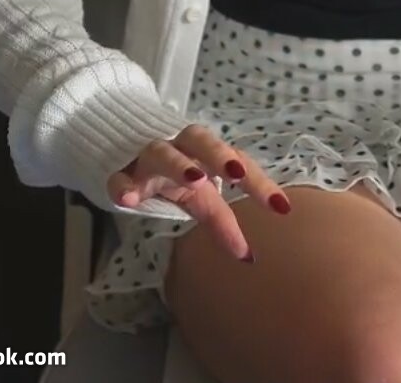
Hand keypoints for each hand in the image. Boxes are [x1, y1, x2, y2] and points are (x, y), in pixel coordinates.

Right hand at [106, 124, 293, 261]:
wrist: (124, 146)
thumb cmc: (176, 174)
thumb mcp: (199, 194)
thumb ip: (221, 220)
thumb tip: (248, 259)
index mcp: (206, 152)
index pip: (237, 162)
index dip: (259, 183)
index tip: (282, 208)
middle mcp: (180, 148)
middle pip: (202, 141)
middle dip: (219, 155)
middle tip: (236, 174)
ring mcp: (148, 158)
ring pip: (162, 152)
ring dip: (178, 164)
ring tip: (193, 181)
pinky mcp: (119, 172)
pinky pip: (119, 177)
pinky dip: (123, 185)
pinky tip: (128, 199)